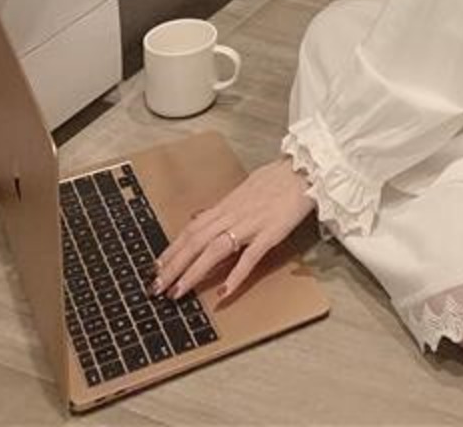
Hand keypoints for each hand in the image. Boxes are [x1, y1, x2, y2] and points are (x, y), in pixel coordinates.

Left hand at [152, 159, 314, 302]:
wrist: (306, 169)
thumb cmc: (279, 178)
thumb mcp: (246, 187)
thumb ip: (225, 206)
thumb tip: (203, 215)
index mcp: (228, 204)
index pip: (192, 228)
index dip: (173, 248)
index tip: (156, 267)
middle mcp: (234, 213)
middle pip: (196, 240)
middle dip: (173, 266)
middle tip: (155, 288)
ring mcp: (252, 223)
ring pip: (214, 249)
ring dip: (193, 272)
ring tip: (178, 292)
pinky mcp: (272, 232)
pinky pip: (250, 256)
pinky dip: (236, 275)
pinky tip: (224, 293)